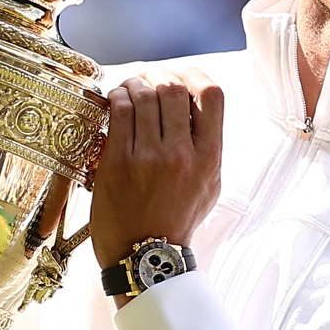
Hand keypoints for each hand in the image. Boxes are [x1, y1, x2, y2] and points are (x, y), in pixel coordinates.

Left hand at [89, 67, 223, 292]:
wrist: (145, 255)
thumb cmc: (177, 219)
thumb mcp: (209, 185)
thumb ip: (208, 147)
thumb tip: (197, 108)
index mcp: (210, 158)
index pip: (212, 95)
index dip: (195, 74)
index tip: (181, 75)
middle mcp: (182, 155)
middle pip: (174, 88)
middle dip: (158, 75)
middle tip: (148, 78)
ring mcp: (149, 158)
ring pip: (144, 95)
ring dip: (135, 83)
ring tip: (130, 88)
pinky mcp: (119, 162)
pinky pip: (119, 111)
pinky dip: (117, 96)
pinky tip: (116, 100)